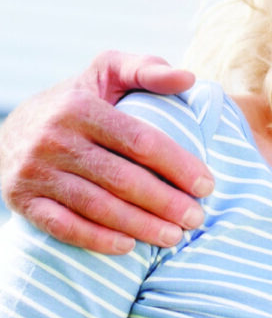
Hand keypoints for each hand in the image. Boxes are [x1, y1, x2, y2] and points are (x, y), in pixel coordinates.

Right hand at [0, 51, 214, 253]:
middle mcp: (56, 140)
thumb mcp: (109, 70)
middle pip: (121, 178)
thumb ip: (148, 69)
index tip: (206, 184)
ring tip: (174, 237)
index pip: (140, 141)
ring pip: (96, 206)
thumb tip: (188, 79)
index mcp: (82, 107)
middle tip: (197, 218)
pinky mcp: (22, 200)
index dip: (177, 164)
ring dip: (140, 226)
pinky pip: (62, 226)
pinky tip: (128, 247)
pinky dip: (96, 239)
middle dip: (165, 202)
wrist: (14, 125)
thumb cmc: (80, 95)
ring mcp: (36, 173)